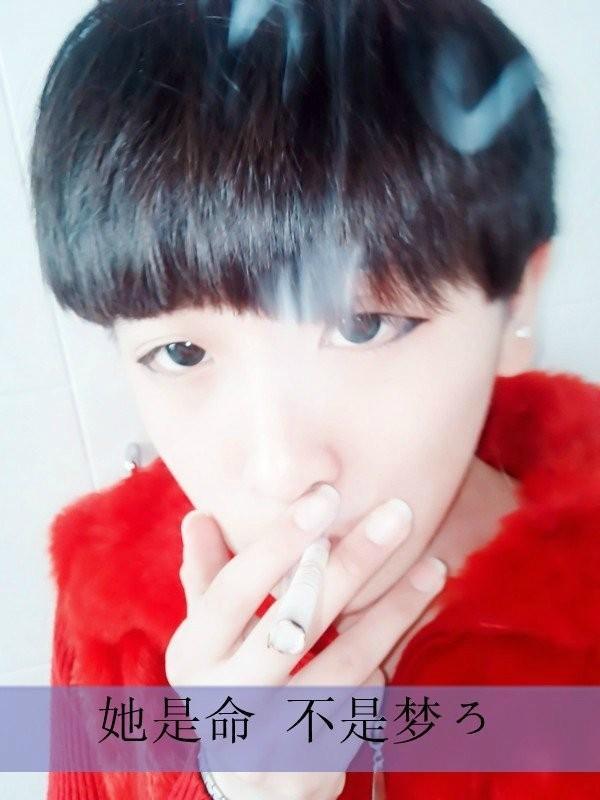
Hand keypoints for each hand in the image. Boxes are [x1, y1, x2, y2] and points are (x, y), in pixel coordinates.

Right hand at [166, 484, 446, 799]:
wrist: (240, 782)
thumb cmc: (228, 679)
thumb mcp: (207, 633)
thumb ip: (208, 575)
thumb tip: (200, 514)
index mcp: (195, 655)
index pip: (234, 590)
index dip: (278, 543)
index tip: (325, 498)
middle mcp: (227, 697)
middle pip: (296, 622)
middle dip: (351, 565)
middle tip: (398, 515)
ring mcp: (271, 738)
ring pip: (345, 665)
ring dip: (392, 613)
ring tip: (432, 568)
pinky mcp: (311, 766)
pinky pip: (362, 703)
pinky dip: (383, 661)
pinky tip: (406, 627)